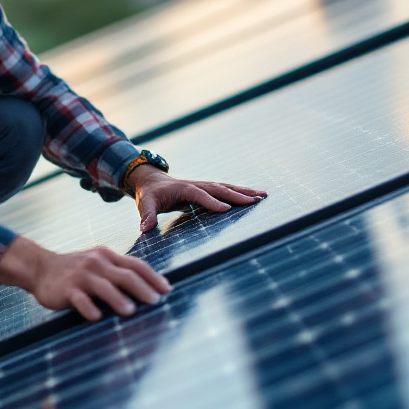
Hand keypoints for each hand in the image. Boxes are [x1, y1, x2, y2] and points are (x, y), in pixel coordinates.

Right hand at [0, 237, 170, 320]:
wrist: (40, 268)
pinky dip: (89, 308)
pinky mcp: (66, 290)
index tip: (167, 289)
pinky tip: (97, 317)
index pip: (135, 264)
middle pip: (124, 275)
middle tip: (155, 302)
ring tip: (131, 312)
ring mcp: (81, 276)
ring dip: (118, 299)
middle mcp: (96, 263)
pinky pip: (80, 300)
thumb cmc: (75, 270)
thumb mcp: (97, 263)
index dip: (153, 277)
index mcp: (107, 256)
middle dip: (142, 289)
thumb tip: (148, 289)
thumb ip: (117, 271)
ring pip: (103, 287)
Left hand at [127, 165, 266, 231]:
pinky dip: (239, 193)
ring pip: (226, 188)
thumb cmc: (149, 194)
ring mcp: (203, 186)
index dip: (212, 202)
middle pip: (219, 188)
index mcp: (183, 188)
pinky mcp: (206, 190)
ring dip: (243, 192)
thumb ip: (147, 215)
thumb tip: (145, 229)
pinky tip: (253, 197)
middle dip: (236, 194)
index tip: (226, 210)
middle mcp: (196, 185)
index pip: (199, 195)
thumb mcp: (145, 203)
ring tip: (262, 195)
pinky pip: (225, 191)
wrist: (150, 180)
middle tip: (254, 200)